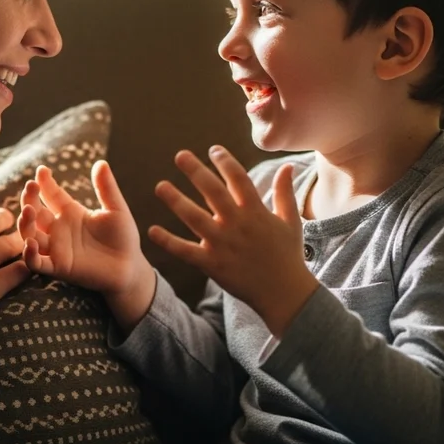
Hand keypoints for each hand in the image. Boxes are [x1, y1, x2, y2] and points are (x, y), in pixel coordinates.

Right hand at [17, 161, 154, 328]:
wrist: (130, 266)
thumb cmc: (123, 237)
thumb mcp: (116, 209)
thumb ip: (106, 188)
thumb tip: (101, 163)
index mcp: (70, 212)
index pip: (51, 194)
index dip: (44, 182)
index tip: (41, 170)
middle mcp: (59, 229)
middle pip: (35, 212)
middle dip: (29, 199)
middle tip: (31, 187)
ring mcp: (57, 248)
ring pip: (30, 235)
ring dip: (25, 223)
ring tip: (28, 210)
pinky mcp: (59, 267)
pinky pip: (37, 262)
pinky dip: (29, 255)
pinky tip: (31, 243)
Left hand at [149, 146, 318, 337]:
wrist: (284, 293)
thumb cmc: (288, 255)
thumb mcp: (291, 221)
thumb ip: (285, 192)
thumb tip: (287, 167)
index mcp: (256, 211)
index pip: (239, 179)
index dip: (226, 162)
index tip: (213, 150)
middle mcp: (238, 224)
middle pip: (213, 192)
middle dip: (196, 171)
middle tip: (180, 155)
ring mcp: (223, 244)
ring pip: (195, 218)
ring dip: (176, 201)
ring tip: (160, 186)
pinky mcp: (212, 264)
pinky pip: (186, 251)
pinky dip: (168, 242)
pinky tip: (152, 231)